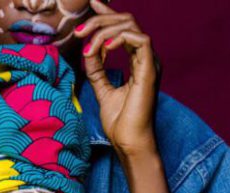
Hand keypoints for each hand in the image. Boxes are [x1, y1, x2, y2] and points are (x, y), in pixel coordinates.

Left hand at [74, 0, 158, 157]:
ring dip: (103, 30)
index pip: (124, 28)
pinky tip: (103, 48)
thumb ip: (96, 70)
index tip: (92, 2)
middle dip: (99, 21)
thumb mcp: (101, 89)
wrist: (128, 142)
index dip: (108, 13)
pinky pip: (140, 40)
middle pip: (126, 22)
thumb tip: (87, 52)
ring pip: (130, 26)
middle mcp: (146, 58)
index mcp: (138, 61)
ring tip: (87, 45)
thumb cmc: (120, 122)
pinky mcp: (150, 70)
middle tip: (79, 32)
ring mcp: (150, 63)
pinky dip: (119, 38)